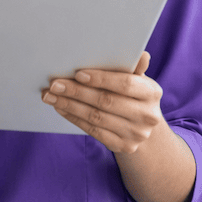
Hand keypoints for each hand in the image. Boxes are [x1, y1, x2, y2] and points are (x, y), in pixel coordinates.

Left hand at [41, 51, 166, 153]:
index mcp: (152, 92)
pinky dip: (74, 118)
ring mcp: (136, 134)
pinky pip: (93, 131)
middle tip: (55, 84)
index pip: (125, 84)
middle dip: (77, 92)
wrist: (141, 127)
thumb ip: (133, 68)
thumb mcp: (137, 79)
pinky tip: (61, 107)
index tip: (78, 74)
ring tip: (50, 95)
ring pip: (96, 117)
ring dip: (69, 105)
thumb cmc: (133, 95)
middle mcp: (147, 115)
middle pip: (106, 101)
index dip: (101, 79)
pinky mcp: (123, 146)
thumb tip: (142, 54)